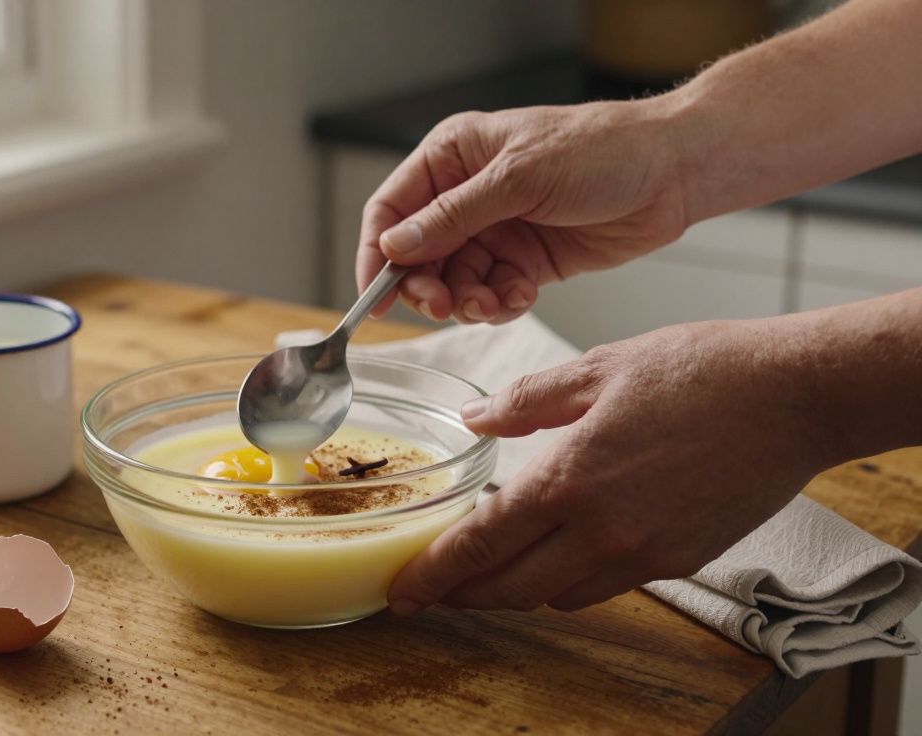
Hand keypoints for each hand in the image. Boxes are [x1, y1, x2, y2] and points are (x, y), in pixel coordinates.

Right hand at [357, 100, 692, 323]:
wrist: (672, 173)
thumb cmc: (602, 150)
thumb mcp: (518, 178)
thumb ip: (453, 217)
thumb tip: (396, 246)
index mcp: (453, 157)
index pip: (391, 210)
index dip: (376, 255)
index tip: (375, 296)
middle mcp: (466, 195)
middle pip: (417, 256)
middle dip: (428, 286)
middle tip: (446, 305)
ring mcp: (495, 230)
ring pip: (454, 282)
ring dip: (468, 300)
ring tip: (495, 301)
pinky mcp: (523, 262)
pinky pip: (491, 294)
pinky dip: (500, 304)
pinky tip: (522, 294)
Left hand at [387, 318, 834, 613]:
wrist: (795, 397)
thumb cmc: (701, 371)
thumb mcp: (598, 368)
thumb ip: (526, 402)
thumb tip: (474, 419)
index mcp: (568, 480)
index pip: (480, 545)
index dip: (433, 574)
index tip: (402, 591)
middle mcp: (600, 532)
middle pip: (509, 588)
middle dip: (463, 593)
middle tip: (433, 588)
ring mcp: (643, 554)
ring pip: (555, 595)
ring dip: (515, 588)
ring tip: (490, 568)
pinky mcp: (679, 560)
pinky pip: (603, 588)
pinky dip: (567, 581)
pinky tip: (559, 553)